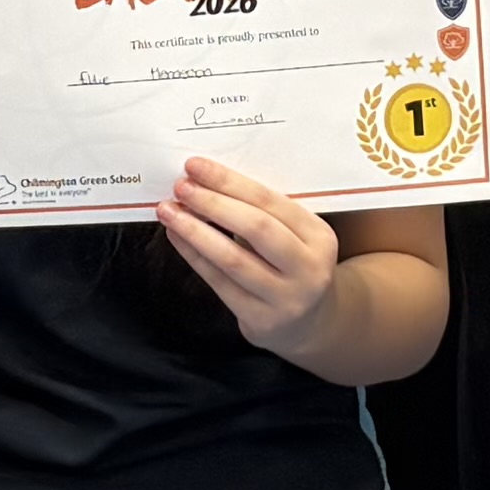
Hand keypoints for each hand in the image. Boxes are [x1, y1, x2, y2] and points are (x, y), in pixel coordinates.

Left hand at [157, 155, 346, 352]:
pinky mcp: (261, 320)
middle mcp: (308, 268)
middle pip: (256, 228)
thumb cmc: (292, 265)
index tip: (196, 166)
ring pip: (233, 259)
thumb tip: (207, 181)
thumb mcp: (296, 236)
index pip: (270, 202)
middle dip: (213, 203)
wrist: (309, 323)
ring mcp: (286, 298)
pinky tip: (177, 237)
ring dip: (195, 231)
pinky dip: (194, 256)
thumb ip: (263, 212)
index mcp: (320, 236)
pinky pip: (220, 283)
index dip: (229, 182)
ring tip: (169, 211)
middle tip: (181, 187)